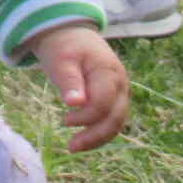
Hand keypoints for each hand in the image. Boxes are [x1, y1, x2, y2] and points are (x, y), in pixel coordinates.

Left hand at [30, 26, 129, 150]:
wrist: (73, 36)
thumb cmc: (64, 47)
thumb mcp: (61, 60)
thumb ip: (69, 81)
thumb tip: (74, 103)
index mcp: (108, 71)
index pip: (103, 103)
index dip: (85, 117)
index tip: (64, 121)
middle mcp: (120, 83)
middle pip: (116, 117)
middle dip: (95, 135)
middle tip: (71, 147)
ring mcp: (120, 92)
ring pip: (117, 122)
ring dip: (98, 138)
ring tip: (74, 147)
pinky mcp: (115, 99)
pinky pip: (112, 120)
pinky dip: (99, 132)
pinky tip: (82, 139)